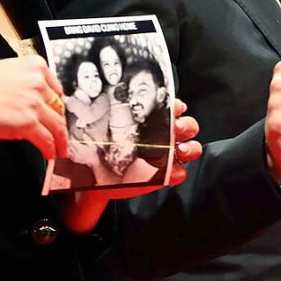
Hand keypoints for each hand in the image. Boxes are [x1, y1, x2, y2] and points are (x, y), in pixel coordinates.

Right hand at [0, 55, 68, 159]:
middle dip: (59, 122)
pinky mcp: (27, 123)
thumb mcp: (5, 72)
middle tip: (61, 134)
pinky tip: (50, 154)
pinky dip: (51, 149)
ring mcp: (34, 102)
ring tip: (61, 149)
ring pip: (57, 125)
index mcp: (34, 65)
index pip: (56, 88)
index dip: (57, 105)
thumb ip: (24, 82)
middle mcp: (38, 82)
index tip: (57, 113)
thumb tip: (34, 98)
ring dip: (60, 140)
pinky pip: (47, 139)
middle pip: (58, 107)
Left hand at [65, 99, 202, 225]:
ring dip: (190, 147)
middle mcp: (158, 136)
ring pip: (189, 148)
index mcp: (146, 120)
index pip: (168, 108)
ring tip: (181, 149)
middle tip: (177, 128)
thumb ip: (106, 115)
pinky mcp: (161, 177)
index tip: (174, 106)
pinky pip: (179, 173)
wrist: (91, 177)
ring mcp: (162, 156)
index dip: (175, 106)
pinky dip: (179, 172)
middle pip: (185, 126)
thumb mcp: (100, 126)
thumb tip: (98, 103)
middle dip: (187, 125)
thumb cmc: (97, 148)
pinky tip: (172, 171)